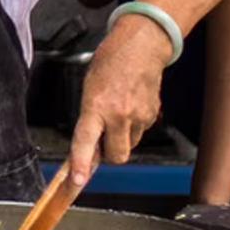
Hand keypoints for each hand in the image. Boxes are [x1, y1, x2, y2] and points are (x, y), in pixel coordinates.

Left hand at [66, 11, 171, 187]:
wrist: (141, 47)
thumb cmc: (111, 63)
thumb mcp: (89, 88)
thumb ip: (89, 117)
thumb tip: (88, 144)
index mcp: (96, 105)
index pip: (85, 141)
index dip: (80, 164)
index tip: (76, 182)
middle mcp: (118, 114)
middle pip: (115, 156)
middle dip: (108, 154)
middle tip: (102, 138)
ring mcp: (138, 117)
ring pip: (128, 146)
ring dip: (121, 139)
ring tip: (117, 113)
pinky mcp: (152, 117)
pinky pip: (140, 133)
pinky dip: (133, 128)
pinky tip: (130, 107)